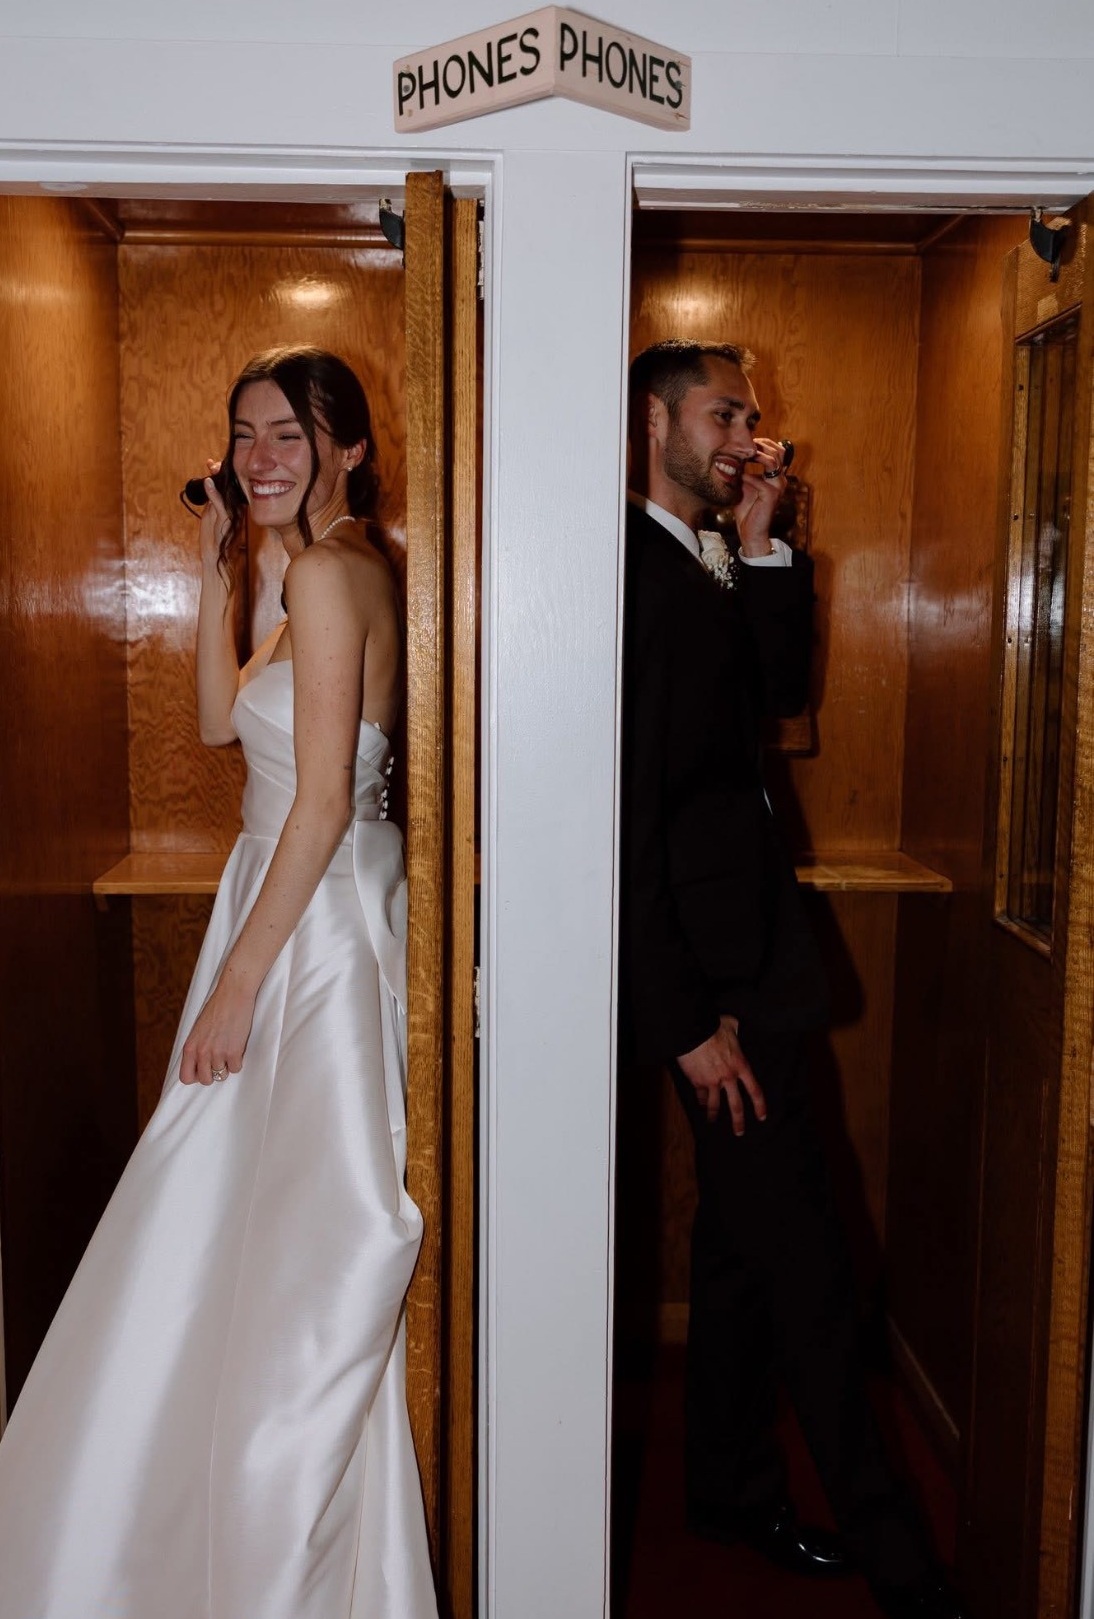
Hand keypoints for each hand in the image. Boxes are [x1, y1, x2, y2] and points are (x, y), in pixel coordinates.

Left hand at [179, 971, 255, 1085]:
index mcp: (190, 1047)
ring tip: (229, 1049)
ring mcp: (218, 1053)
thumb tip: (201, 1063)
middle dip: (213, 1074)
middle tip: (219, 1061)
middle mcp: (202, 1052)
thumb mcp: (198, 1029)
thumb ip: (197, 1047)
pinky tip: (237, 1048)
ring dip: (227, 1065)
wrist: (233, 995)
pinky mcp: (234, 1052)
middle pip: (206, 1080)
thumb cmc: (217, 1008)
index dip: (196, 1076)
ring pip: (222, 1075)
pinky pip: (236, 1068)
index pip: (186, 1077)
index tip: (203, 1070)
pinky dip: (238, 1061)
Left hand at [198, 459, 230, 569]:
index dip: (220, 475)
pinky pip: (220, 504)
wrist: (215, 558)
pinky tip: (208, 482)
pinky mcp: (227, 520)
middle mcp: (235, 510)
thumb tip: (210, 489)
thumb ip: (212, 504)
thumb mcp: (210, 517)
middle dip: (221, 472)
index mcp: (231, 508)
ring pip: (227, 492)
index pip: (227, 488)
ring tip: (212, 466)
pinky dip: (213, 493)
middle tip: (212, 462)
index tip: (212, 464)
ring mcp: (232, 514)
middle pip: (229, 487)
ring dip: (219, 478)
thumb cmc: (213, 540)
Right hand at [677, 1015, 766, 1132]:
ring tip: (712, 1121)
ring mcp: (712, 1081)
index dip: (759, 1105)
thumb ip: (737, 1030)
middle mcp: (728, 1077)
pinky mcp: (697, 1081)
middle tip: (739, 1132)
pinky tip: (700, 1103)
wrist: (693, 1031)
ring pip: (715, 1104)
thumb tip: (737, 1028)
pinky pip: (700, 1095)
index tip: (761, 1117)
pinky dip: (701, 1100)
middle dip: (738, 1121)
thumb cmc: (713, 1026)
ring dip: (713, 1114)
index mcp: (741, 1065)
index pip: (754, 1090)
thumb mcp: (732, 1025)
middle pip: (736, 1105)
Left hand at [733, 436, 786, 555]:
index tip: (747, 442)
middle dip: (761, 445)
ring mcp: (777, 487)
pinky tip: (738, 477)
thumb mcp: (743, 484)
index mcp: (775, 476)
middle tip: (745, 446)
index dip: (763, 443)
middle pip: (778, 451)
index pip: (776, 450)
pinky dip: (748, 477)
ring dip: (757, 456)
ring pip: (773, 462)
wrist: (750, 531)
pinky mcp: (771, 497)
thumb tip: (732, 454)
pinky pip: (761, 481)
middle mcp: (780, 479)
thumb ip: (742, 470)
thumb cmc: (746, 509)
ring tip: (743, 456)